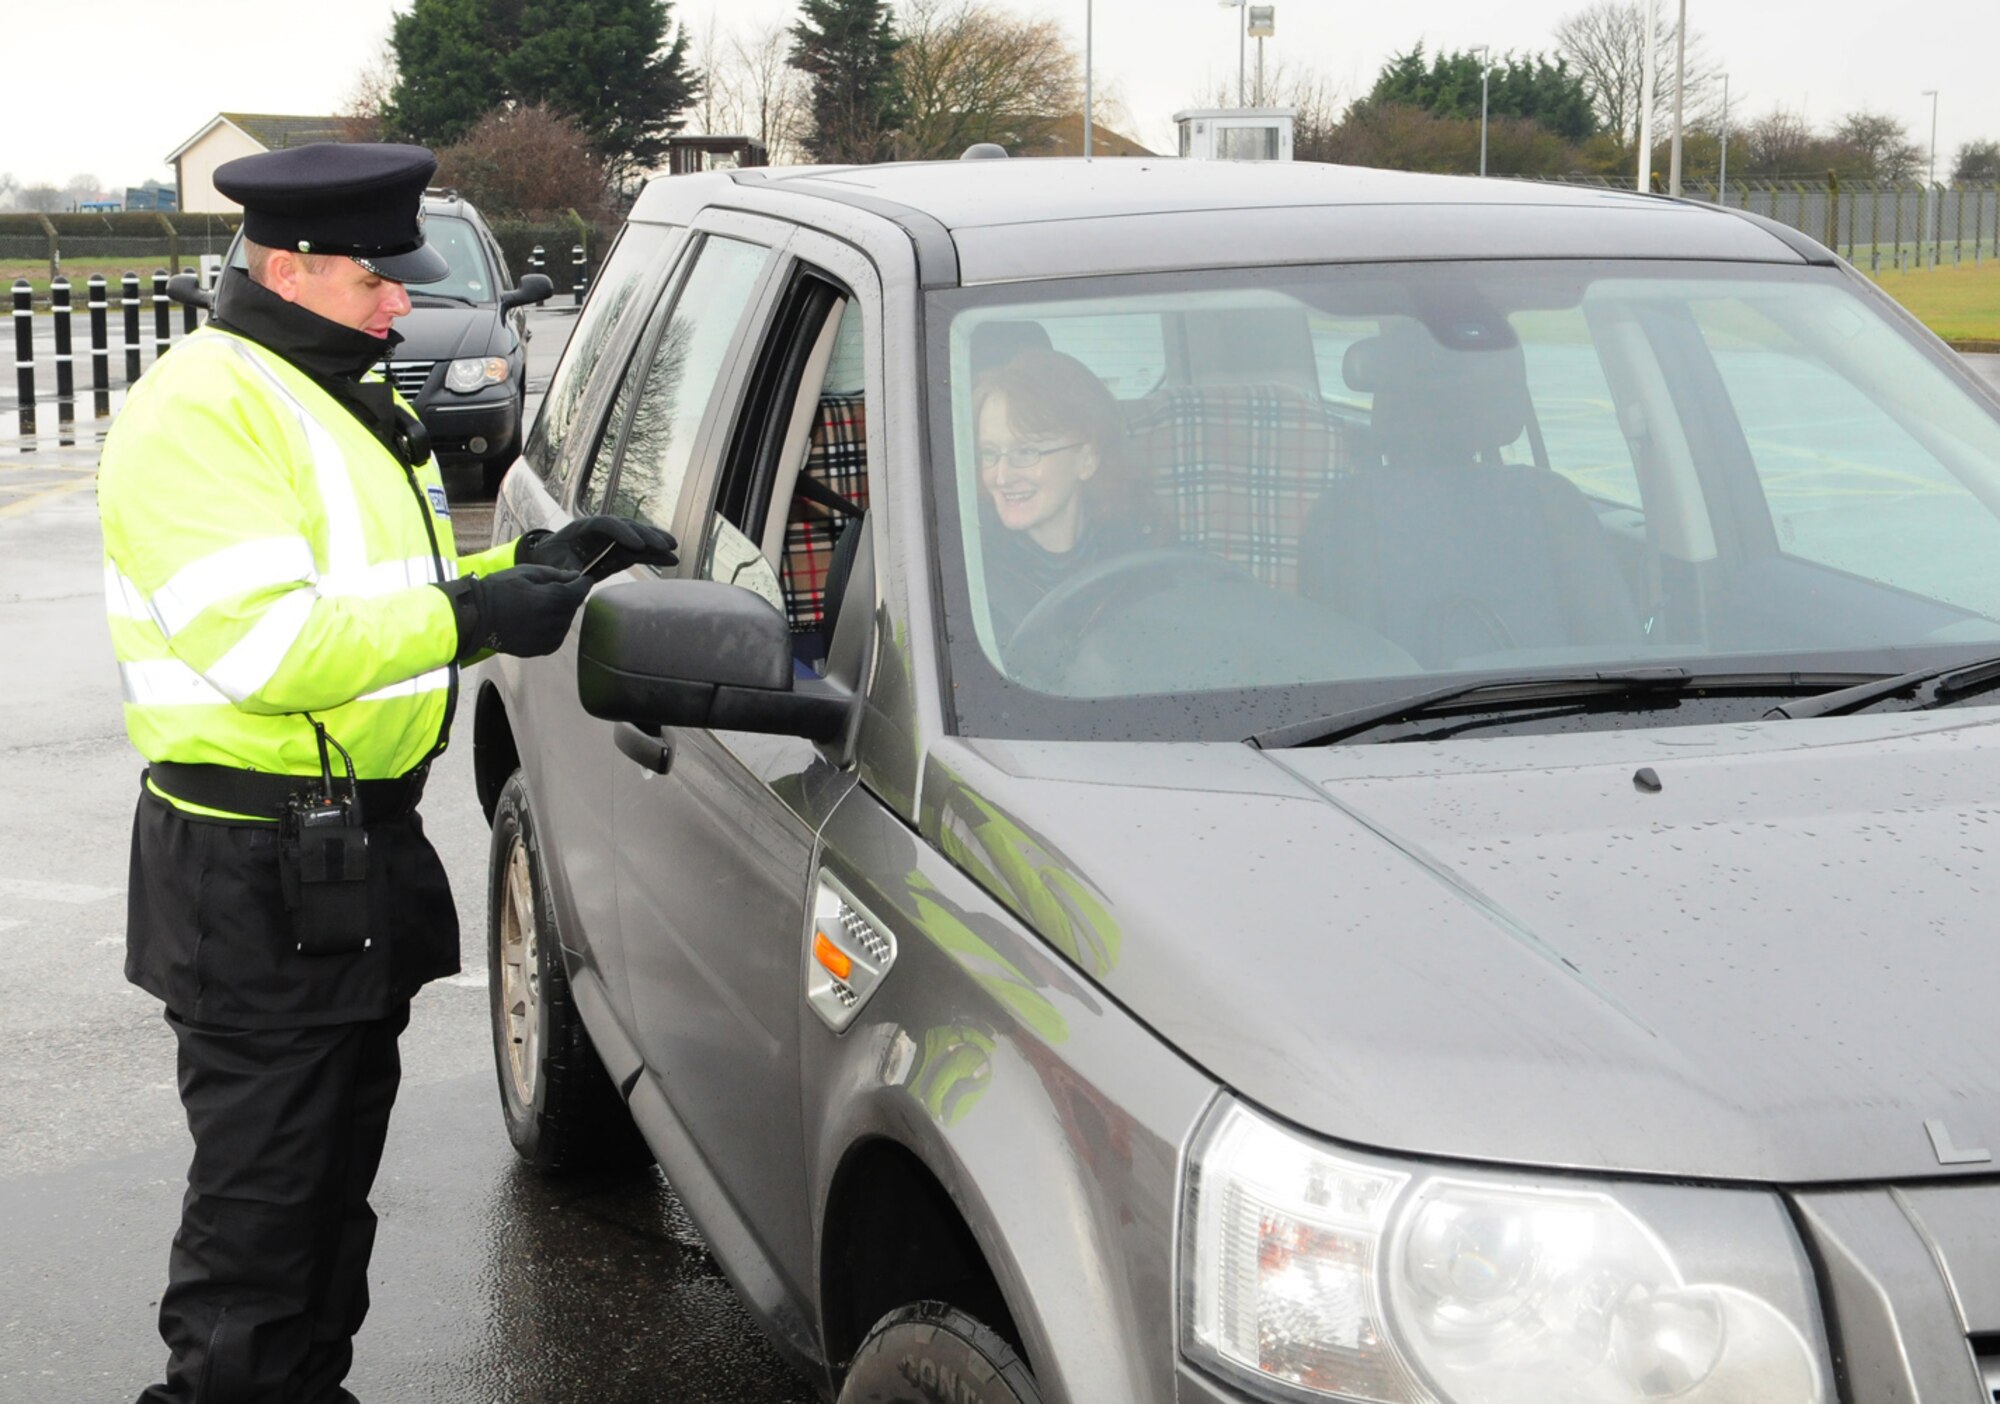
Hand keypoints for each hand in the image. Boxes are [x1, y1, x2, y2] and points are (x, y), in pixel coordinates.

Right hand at [434, 565, 593, 661]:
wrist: (475, 616)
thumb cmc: (497, 589)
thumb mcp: (526, 572)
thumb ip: (555, 575)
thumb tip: (576, 576)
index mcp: (552, 599)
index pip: (580, 591)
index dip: (584, 583)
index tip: (584, 578)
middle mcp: (554, 621)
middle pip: (573, 607)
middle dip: (568, 597)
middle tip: (551, 589)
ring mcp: (547, 638)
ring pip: (565, 623)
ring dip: (560, 613)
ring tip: (540, 605)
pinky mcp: (540, 649)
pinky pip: (556, 637)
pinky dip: (552, 627)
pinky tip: (537, 620)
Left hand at [519, 515, 677, 578]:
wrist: (550, 558)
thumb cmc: (550, 558)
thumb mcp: (552, 563)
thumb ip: (563, 567)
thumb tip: (573, 576)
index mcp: (584, 527)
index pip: (607, 524)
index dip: (623, 533)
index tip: (637, 546)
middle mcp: (602, 529)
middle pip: (627, 526)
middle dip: (647, 535)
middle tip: (665, 545)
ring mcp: (612, 539)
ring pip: (637, 536)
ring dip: (656, 541)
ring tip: (673, 548)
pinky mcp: (619, 551)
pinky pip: (639, 551)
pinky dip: (654, 554)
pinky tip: (670, 558)